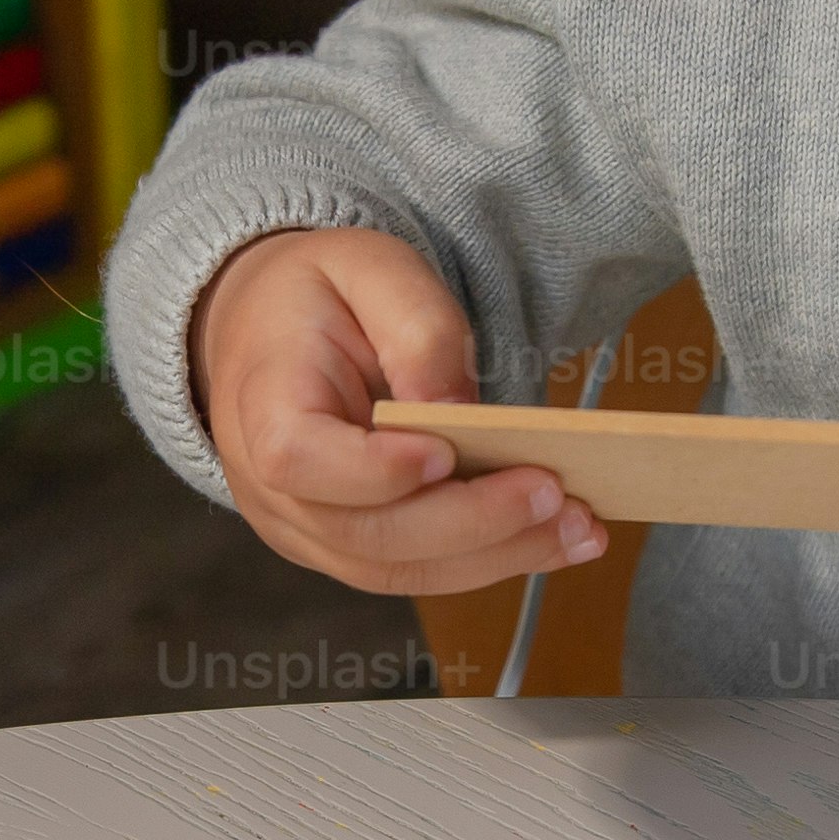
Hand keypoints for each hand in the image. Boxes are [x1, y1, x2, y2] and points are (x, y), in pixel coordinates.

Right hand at [193, 222, 602, 596]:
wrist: (264, 330)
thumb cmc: (314, 297)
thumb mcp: (367, 269)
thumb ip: (416, 329)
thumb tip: (459, 410)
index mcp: (260, 407)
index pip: (300, 461)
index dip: (373, 472)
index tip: (445, 454)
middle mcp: (270, 489)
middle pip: (367, 534)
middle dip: (471, 523)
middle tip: (554, 494)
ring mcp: (306, 530)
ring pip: (398, 569)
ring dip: (496, 556)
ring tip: (578, 528)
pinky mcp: (345, 549)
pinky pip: (415, 570)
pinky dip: (488, 560)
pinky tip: (552, 539)